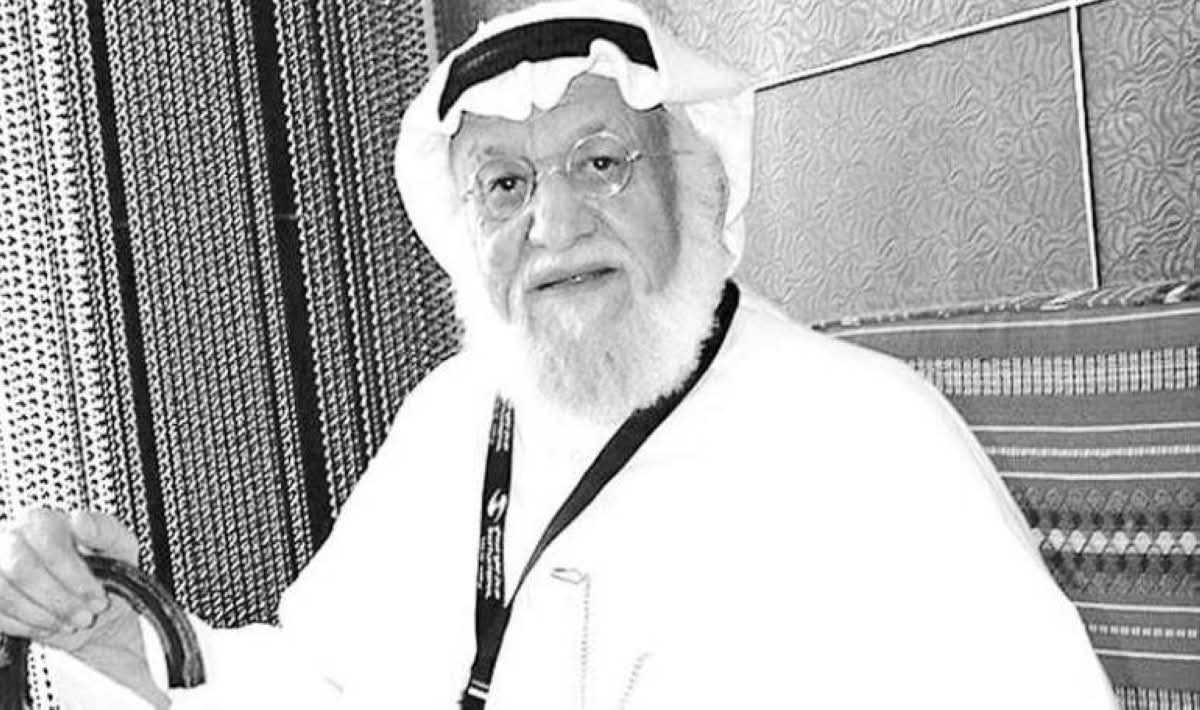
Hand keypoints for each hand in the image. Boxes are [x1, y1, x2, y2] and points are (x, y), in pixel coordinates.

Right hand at [0, 509, 167, 707]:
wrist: (95, 612)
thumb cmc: (108, 573)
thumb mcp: (122, 549)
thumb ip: (105, 530)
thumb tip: (79, 520)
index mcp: (46, 521)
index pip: (46, 538)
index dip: (72, 573)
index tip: (97, 596)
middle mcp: (15, 539)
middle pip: (20, 566)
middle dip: (57, 598)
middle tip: (85, 615)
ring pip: (4, 591)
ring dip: (42, 614)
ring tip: (71, 623)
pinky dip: (26, 626)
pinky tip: (49, 626)